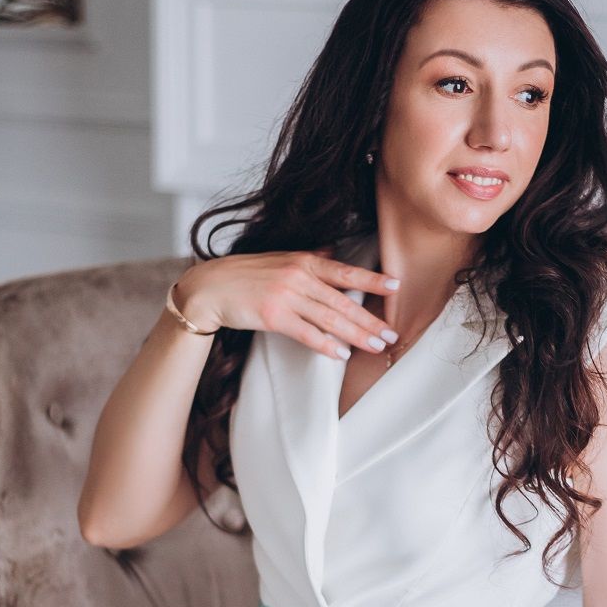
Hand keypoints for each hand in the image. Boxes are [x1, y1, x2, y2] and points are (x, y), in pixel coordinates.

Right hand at [173, 247, 400, 360]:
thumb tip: (332, 252)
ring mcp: (286, 296)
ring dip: (356, 334)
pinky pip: (307, 333)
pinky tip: (342, 354)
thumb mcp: (279, 258)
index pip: (345, 272)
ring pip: (330, 318)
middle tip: (391, 333)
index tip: (396, 286)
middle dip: (370, 319)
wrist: (210, 287)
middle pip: (343, 301)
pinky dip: (326, 345)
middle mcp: (298, 276)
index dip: (372, 280)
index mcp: (304, 260)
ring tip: (376, 346)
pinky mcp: (273, 316)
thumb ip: (308, 257)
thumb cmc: (245, 274)